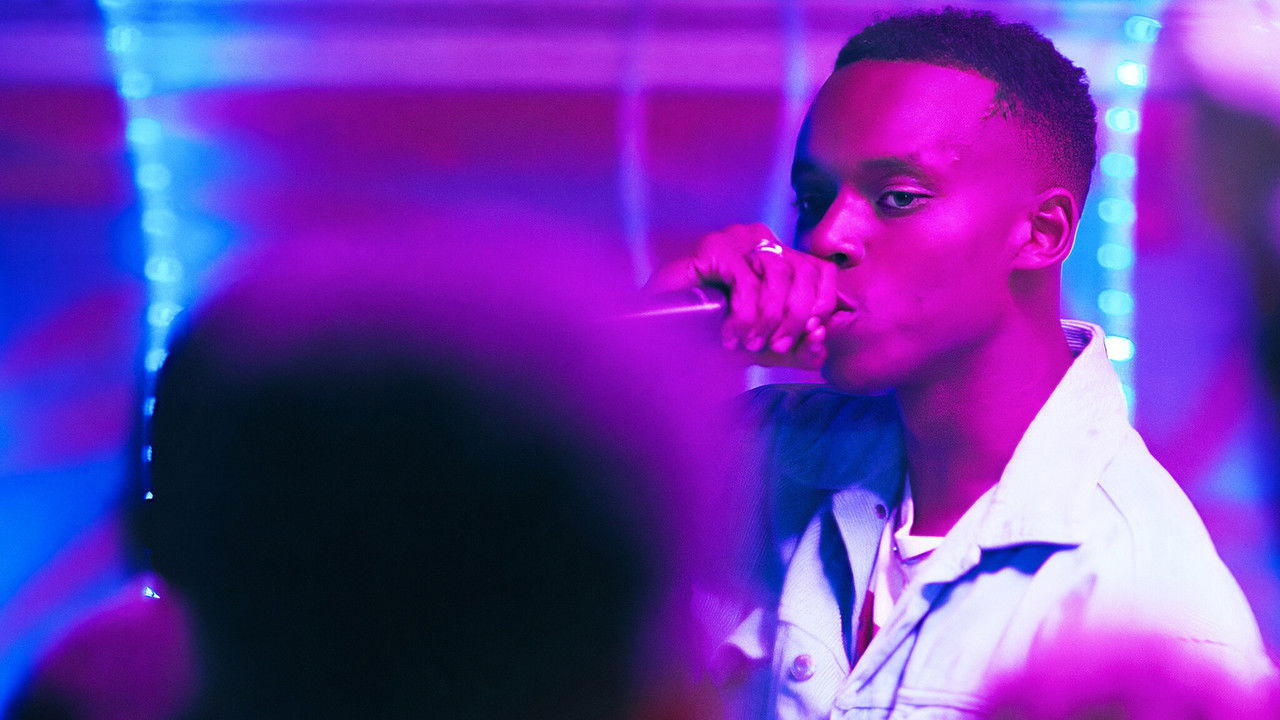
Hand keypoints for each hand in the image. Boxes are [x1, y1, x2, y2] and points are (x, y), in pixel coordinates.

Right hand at [647, 223, 836, 369]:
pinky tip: (732, 334)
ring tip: (750, 342)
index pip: (820, 269)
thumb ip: (797, 345)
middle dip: (795, 317)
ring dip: (770, 317)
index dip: (823, 303)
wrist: (659, 329)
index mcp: (777, 256)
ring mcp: (737, 239)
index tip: (812, 335)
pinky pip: (747, 281)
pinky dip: (746, 314)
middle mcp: (760, 239)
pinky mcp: (715, 247)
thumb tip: (822, 341)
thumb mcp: (764, 343)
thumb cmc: (712, 334)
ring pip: (780, 273)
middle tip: (775, 347)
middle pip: (805, 270)